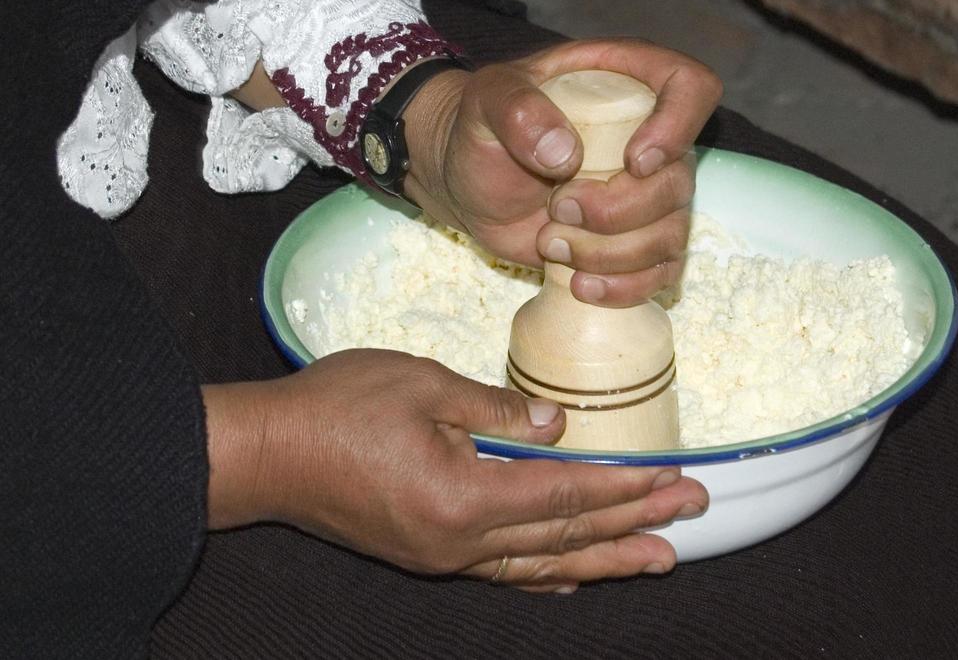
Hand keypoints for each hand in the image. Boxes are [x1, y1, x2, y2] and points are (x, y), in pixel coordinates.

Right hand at [203, 351, 707, 590]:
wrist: (264, 455)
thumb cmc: (335, 408)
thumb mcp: (420, 383)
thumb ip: (495, 408)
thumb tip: (557, 426)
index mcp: (462, 496)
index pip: (566, 495)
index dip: (624, 487)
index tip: (673, 480)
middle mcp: (459, 541)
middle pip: (566, 536)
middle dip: (634, 524)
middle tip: (692, 515)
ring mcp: (442, 555)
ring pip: (541, 564)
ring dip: (605, 558)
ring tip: (659, 558)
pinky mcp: (426, 553)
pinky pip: (501, 571)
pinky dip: (546, 573)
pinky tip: (574, 575)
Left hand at [401, 39, 722, 305]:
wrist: (472, 182)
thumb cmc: (484, 129)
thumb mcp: (485, 101)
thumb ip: (516, 109)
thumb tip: (565, 154)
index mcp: (629, 81)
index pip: (693, 88)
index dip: (677, 127)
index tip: (632, 162)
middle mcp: (652, 136)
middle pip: (679, 180)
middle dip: (616, 210)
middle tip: (557, 208)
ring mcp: (650, 193)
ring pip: (671, 234)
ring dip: (610, 254)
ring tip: (550, 243)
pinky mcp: (638, 242)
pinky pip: (661, 273)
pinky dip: (623, 287)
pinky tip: (579, 284)